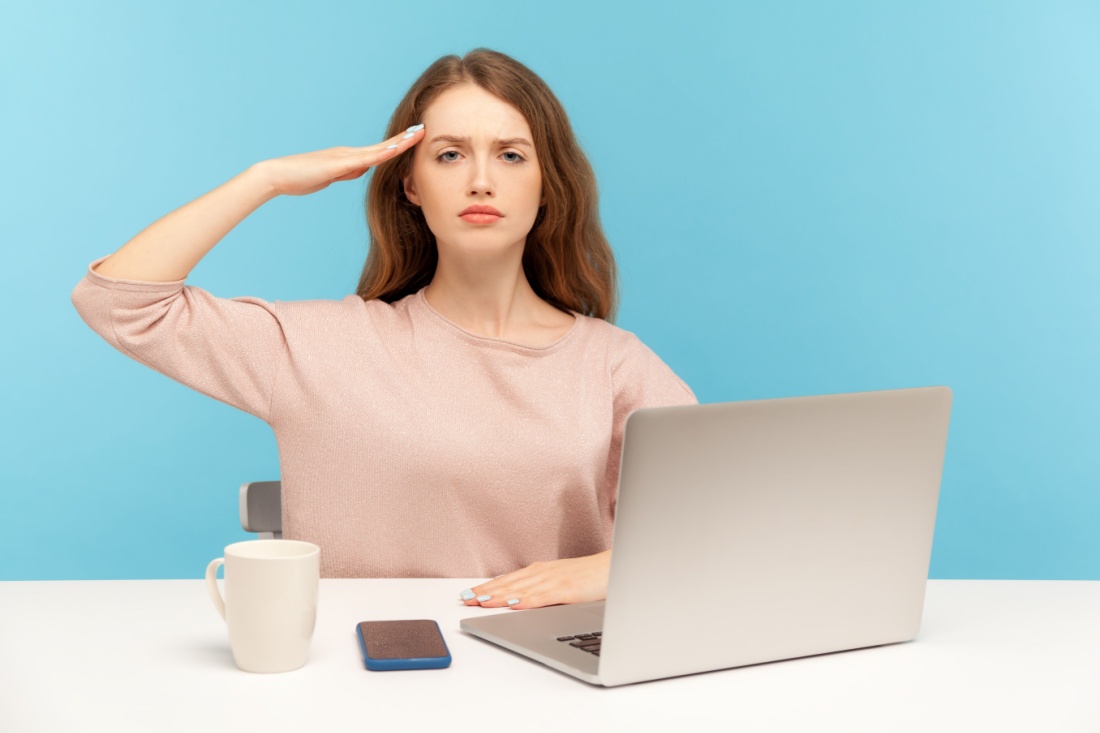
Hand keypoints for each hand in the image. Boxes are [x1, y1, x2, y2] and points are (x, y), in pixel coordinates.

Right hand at [254, 124, 424, 196]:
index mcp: (348, 157)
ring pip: (378, 150)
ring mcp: (343, 157)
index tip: (415, 138)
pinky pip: (364, 159)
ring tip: (417, 134)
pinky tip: (394, 150)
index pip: (378, 151)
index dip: (397, 144)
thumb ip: (348, 171)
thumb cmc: (301, 178)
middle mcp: (348, 152)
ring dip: (398, 143)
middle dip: (404, 138)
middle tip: (424, 129)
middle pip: (382, 146)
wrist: (278, 175)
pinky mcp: (337, 164)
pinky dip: (381, 154)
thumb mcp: (332, 176)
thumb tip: (364, 168)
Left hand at [458, 551, 610, 609]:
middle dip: (486, 592)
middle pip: (510, 583)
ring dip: (499, 595)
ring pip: (521, 589)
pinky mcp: (568, 589)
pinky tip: (512, 604)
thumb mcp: (563, 581)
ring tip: (479, 602)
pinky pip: (543, 596)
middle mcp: (545, 573)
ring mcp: (556, 580)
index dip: (488, 587)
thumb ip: (544, 590)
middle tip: (465, 599)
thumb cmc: (592, 576)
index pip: (510, 580)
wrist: (618, 566)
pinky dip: (526, 600)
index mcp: (543, 571)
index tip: (470, 595)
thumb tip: (522, 599)